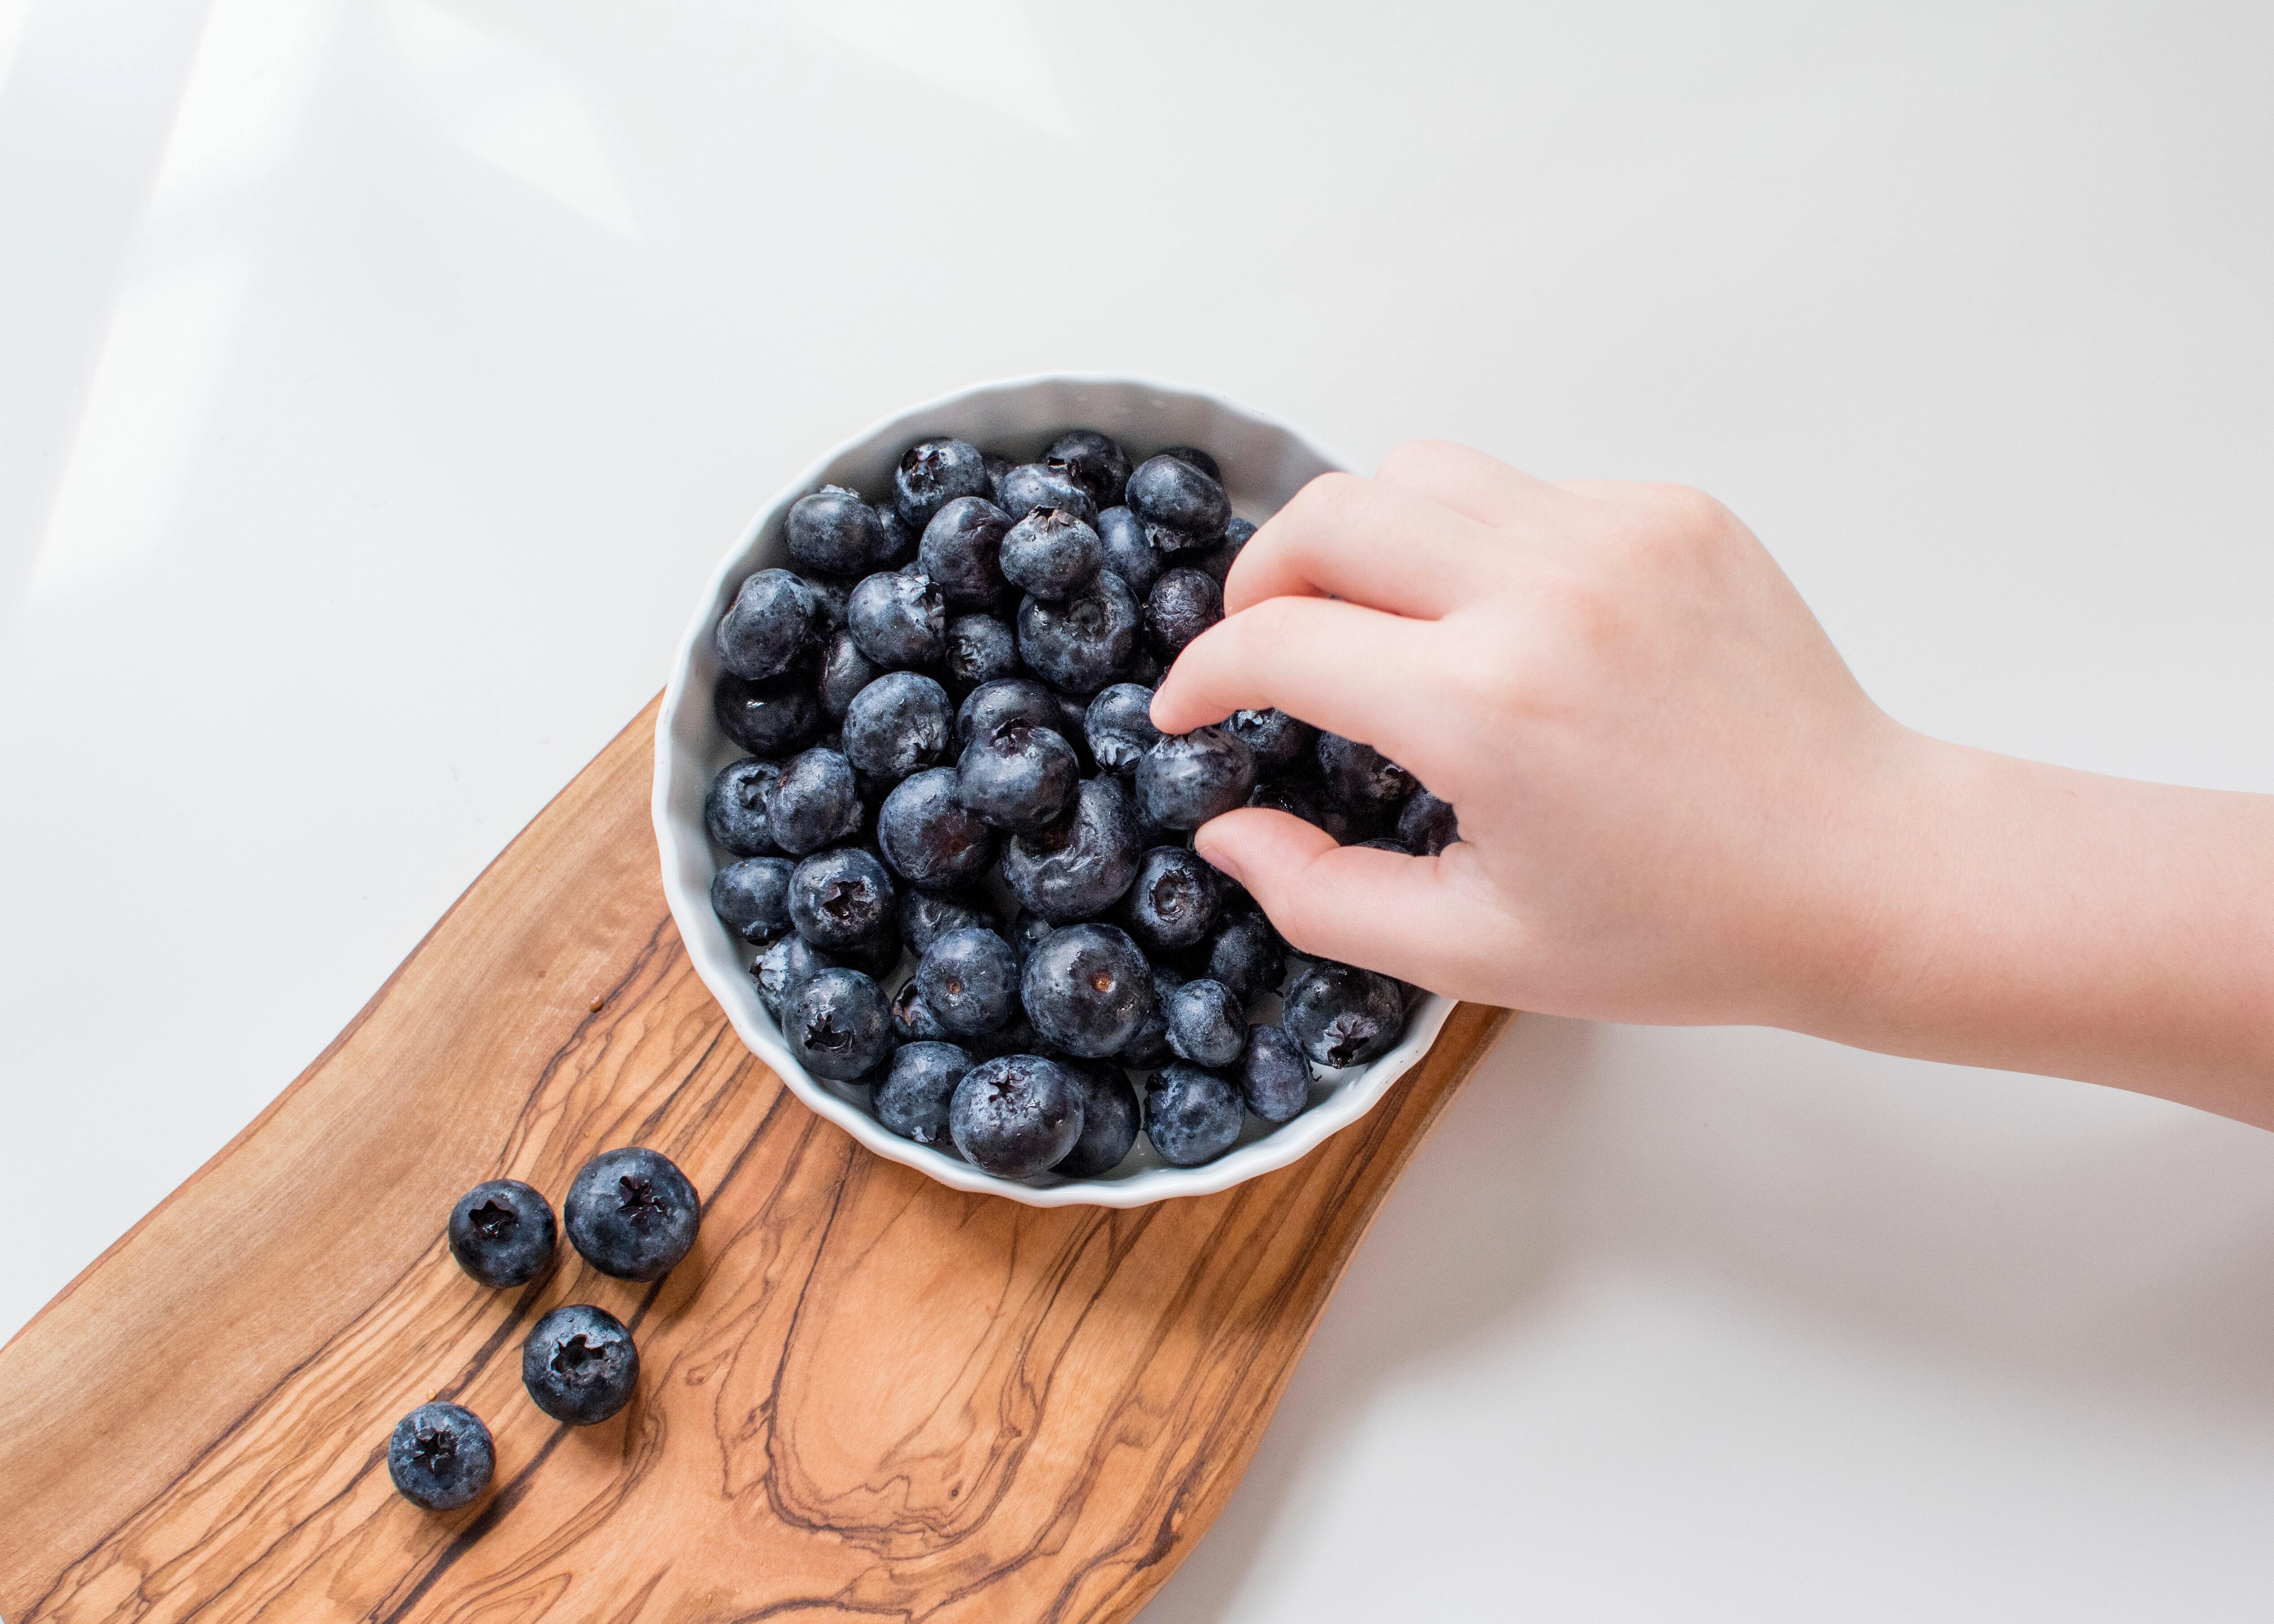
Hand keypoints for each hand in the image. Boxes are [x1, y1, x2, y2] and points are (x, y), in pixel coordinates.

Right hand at [1150, 440, 1919, 1027]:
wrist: (1869, 872)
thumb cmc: (1685, 928)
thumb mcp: (1477, 952)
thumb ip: (1321, 898)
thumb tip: (1224, 829)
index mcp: (1486, 708)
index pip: (1277, 640)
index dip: (1201, 676)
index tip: (1186, 711)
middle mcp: (1544, 592)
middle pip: (1328, 513)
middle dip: (1260, 580)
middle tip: (1263, 649)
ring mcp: (1617, 534)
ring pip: (1421, 473)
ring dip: (1363, 541)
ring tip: (1373, 623)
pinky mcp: (1674, 511)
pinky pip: (1524, 492)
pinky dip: (1478, 546)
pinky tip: (1506, 628)